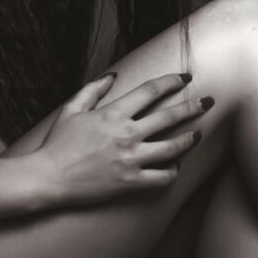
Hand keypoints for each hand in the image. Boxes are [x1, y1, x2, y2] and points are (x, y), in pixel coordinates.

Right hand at [32, 72, 210, 206]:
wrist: (50, 177)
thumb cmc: (58, 143)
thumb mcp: (71, 109)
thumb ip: (92, 90)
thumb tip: (112, 76)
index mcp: (112, 114)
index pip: (149, 91)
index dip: (170, 82)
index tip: (184, 78)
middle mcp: (126, 134)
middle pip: (169, 117)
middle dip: (192, 107)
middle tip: (208, 102)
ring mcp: (131, 159)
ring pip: (173, 147)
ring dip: (189, 139)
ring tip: (197, 135)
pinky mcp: (132, 181)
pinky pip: (163, 177)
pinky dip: (173, 170)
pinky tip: (175, 165)